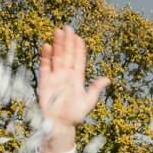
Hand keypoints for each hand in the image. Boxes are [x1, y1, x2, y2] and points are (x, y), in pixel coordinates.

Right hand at [37, 25, 111, 152]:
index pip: (78, 60)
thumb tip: (107, 79)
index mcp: (77, 79)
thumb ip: (95, 89)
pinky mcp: (45, 82)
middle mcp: (66, 75)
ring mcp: (55, 77)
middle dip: (68, 42)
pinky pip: (45, 67)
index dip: (79, 49)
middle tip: (68, 27)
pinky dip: (46, 57)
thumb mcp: (88, 102)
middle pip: (67, 55)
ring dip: (57, 45)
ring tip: (58, 31)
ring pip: (57, 57)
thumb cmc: (75, 115)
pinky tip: (47, 46)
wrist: (60, 125)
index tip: (79, 37)